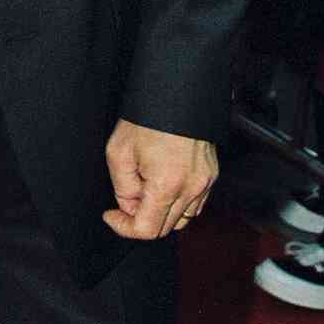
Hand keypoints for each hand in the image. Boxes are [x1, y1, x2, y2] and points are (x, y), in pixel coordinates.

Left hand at [102, 120, 216, 239]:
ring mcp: (205, 182)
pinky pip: (195, 204)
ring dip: (161, 212)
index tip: (112, 215)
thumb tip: (129, 207)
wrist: (177, 94)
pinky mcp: (211, 175)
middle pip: (165, 227)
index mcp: (167, 185)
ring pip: (182, 219)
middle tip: (128, 194)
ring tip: (146, 185)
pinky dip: (177, 203)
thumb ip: (122, 188)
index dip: (124, 227)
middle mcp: (192, 188)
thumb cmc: (147, 118)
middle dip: (141, 217)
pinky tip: (163, 183)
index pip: (147, 229)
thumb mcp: (119, 153)